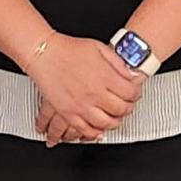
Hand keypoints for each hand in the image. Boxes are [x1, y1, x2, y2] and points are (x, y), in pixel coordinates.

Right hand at [23, 35, 142, 139]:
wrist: (44, 54)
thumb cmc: (68, 49)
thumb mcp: (98, 47)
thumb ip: (116, 62)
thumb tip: (130, 74)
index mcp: (104, 76)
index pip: (130, 92)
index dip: (136, 93)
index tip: (134, 93)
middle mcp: (94, 93)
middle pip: (120, 110)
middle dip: (127, 108)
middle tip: (126, 105)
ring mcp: (81, 105)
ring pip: (105, 123)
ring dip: (114, 122)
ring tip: (115, 117)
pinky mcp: (68, 113)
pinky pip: (85, 130)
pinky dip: (95, 133)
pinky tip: (98, 129)